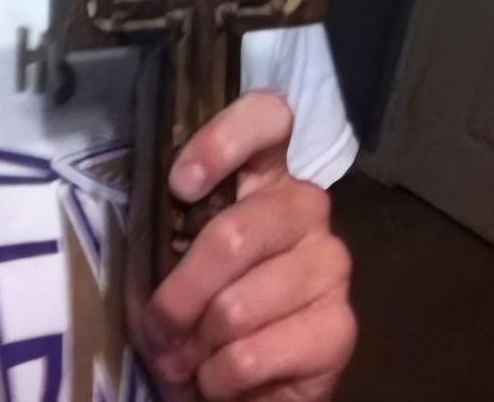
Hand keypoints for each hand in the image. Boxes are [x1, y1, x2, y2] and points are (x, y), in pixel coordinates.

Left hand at [130, 91, 355, 401]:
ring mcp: (331, 264)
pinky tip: (219, 378)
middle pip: (234, 234)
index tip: (180, 185)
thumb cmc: (205, 304)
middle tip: (157, 330)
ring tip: (185, 359)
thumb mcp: (180, 256)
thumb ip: (174, 231)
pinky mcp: (340, 328)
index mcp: (266, 174)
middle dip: (179, 294)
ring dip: (196, 344)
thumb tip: (153, 238)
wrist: (250, 383)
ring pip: (237, 304)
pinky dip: (219, 377)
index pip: (269, 118)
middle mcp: (306, 207)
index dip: (223, 140)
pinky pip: (254, 353)